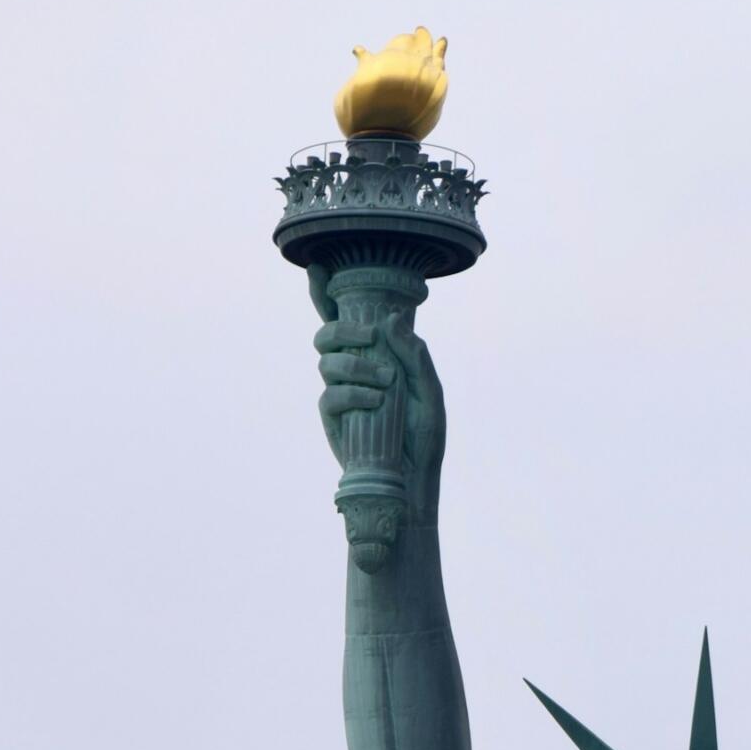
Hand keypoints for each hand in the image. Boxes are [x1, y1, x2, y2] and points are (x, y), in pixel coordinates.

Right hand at [310, 264, 446, 525]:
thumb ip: (416, 359)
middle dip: (342, 326)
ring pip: (327, 359)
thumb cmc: (424, 438)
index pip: (346, 317)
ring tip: (384, 381)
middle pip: (327, 331)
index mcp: (376, 355)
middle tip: (369, 337)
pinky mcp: (333, 418)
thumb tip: (394, 321)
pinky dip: (352, 393)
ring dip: (355, 364)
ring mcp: (339, 392)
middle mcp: (352, 368)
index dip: (326, 291)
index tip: (319, 266)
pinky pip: (330, 394)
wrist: (413, 483)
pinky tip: (375, 400)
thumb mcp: (431, 395)